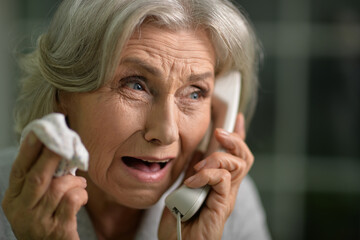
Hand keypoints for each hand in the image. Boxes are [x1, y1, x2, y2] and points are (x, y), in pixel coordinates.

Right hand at [1, 132, 87, 239]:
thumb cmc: (46, 220)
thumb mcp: (34, 202)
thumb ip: (40, 181)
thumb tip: (56, 149)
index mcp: (13, 200)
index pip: (19, 170)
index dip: (29, 150)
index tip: (40, 131)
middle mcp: (22, 211)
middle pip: (37, 177)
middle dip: (52, 156)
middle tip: (64, 143)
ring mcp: (39, 222)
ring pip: (59, 187)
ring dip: (74, 179)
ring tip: (80, 181)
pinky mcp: (58, 230)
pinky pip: (73, 200)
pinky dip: (81, 193)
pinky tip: (82, 196)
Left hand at [158, 113, 253, 239]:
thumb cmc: (180, 221)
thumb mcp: (183, 189)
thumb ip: (193, 172)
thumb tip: (197, 153)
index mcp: (219, 183)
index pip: (235, 156)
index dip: (238, 136)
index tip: (236, 118)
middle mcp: (227, 189)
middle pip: (244, 157)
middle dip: (235, 139)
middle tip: (219, 133)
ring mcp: (226, 197)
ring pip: (238, 164)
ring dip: (218, 157)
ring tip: (199, 165)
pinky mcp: (222, 205)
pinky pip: (223, 179)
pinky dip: (207, 174)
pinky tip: (193, 181)